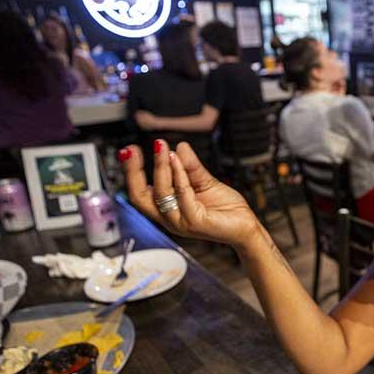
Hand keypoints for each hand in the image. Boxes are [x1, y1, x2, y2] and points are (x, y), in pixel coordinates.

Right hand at [121, 140, 261, 249]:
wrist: (245, 226)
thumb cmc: (225, 208)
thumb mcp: (205, 182)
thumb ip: (191, 167)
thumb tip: (179, 147)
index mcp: (166, 209)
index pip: (140, 192)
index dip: (131, 173)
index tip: (127, 152)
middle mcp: (169, 217)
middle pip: (140, 197)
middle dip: (134, 172)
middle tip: (132, 150)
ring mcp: (180, 222)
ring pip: (162, 194)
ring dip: (161, 168)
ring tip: (162, 148)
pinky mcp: (195, 222)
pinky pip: (183, 196)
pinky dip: (180, 176)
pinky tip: (178, 160)